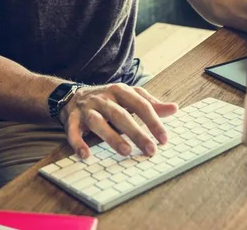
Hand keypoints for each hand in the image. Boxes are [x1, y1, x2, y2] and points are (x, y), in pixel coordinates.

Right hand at [59, 83, 177, 158]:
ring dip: (111, 137)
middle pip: (121, 115)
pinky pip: (73, 131)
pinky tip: (85, 155)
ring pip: (98, 122)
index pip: (141, 104)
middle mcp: (104, 98)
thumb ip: (150, 104)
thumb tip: (174, 108)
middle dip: (137, 132)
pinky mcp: (71, 118)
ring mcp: (87, 108)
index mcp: (120, 91)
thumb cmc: (107, 99)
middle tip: (150, 149)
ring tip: (125, 151)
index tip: (164, 139)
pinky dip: (78, 142)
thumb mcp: (129, 97)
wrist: (72, 95)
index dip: (153, 121)